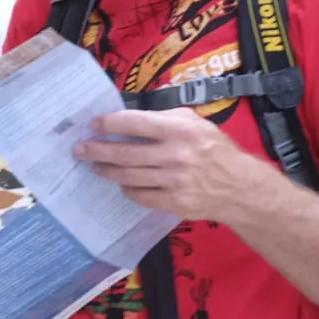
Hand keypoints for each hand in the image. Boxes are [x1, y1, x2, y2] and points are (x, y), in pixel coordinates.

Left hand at [74, 109, 254, 221]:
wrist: (239, 187)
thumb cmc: (215, 150)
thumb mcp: (197, 123)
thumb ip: (167, 117)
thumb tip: (133, 116)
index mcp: (180, 130)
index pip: (136, 124)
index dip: (110, 123)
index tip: (94, 124)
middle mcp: (175, 155)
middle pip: (125, 153)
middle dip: (97, 150)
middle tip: (79, 149)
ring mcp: (173, 181)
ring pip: (128, 176)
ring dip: (106, 170)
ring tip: (95, 166)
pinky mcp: (173, 202)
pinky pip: (139, 195)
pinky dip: (127, 188)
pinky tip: (122, 183)